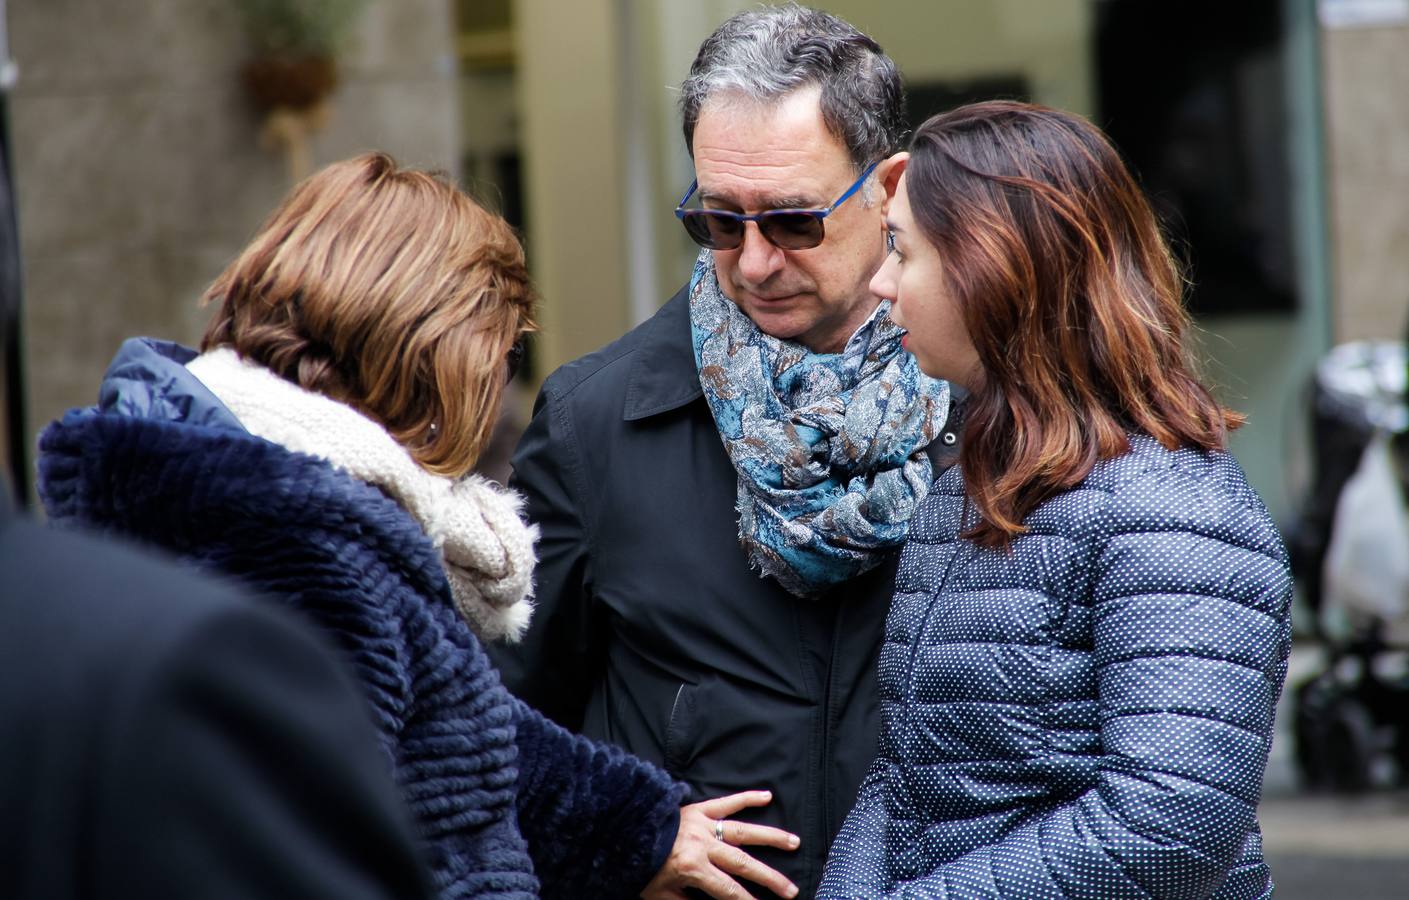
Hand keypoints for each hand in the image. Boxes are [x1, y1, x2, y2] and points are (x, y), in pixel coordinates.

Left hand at [641, 790, 799, 899]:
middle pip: (743, 863)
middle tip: (792, 889)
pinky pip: (726, 801)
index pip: (728, 890)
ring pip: (743, 831)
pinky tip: (767, 794)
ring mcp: (702, 823)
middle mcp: (702, 844)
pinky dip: (746, 797)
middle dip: (769, 878)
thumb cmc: (639, 867)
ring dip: (770, 837)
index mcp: (692, 867)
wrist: (619, 830)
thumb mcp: (659, 895)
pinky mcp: (698, 808)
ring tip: (794, 841)